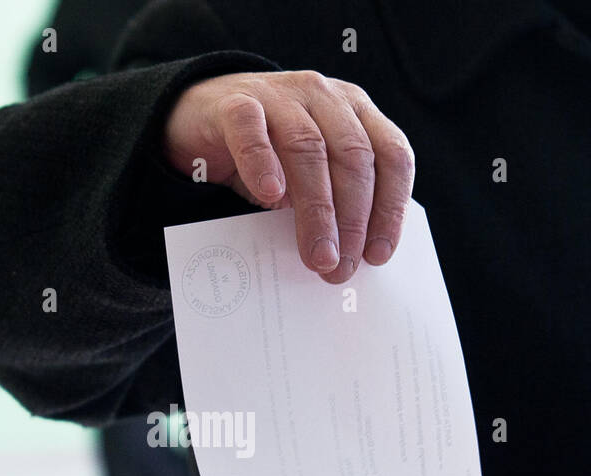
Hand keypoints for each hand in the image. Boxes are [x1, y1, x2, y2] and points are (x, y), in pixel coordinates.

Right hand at [163, 70, 414, 283]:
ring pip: (308, 148)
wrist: (199, 117)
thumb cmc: (265, 152)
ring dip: (317, 210)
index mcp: (354, 110)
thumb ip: (332, 199)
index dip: (391, 207)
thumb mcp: (307, 174)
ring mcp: (279, 94)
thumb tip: (346, 256)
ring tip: (316, 256)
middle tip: (341, 266)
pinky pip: (251, 131)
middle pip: (353, 156)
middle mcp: (324, 96)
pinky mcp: (235, 103)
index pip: (391, 154)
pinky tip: (270, 195)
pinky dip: (263, 163)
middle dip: (353, 219)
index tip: (378, 254)